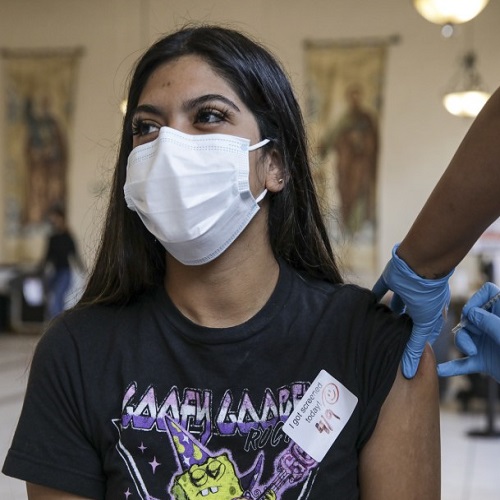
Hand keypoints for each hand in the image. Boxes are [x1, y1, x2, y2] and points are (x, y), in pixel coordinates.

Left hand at [373, 244, 452, 378]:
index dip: (416, 343)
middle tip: (386, 343)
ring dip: (386, 313)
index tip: (405, 356)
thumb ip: (415, 345)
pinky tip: (365, 305)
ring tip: (376, 327)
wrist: (420, 262)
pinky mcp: (391, 279)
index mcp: (430, 312)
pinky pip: (379, 290)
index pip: (423, 332)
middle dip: (398, 329)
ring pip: (394, 304)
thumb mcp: (424, 324)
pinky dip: (373, 297)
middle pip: (407, 318)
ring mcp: (404, 289)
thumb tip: (410, 370)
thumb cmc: (428, 294)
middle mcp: (418, 301)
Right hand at [438, 282, 499, 381]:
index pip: (488, 293)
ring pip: (464, 336)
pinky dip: (454, 367)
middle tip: (473, 339)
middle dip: (466, 326)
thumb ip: (491, 323)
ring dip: (463, 344)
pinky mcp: (484, 362)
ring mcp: (488, 344)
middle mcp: (494, 326)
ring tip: (470, 354)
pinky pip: (464, 363)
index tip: (473, 313)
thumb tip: (471, 313)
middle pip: (470, 315)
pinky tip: (442, 370)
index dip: (477, 299)